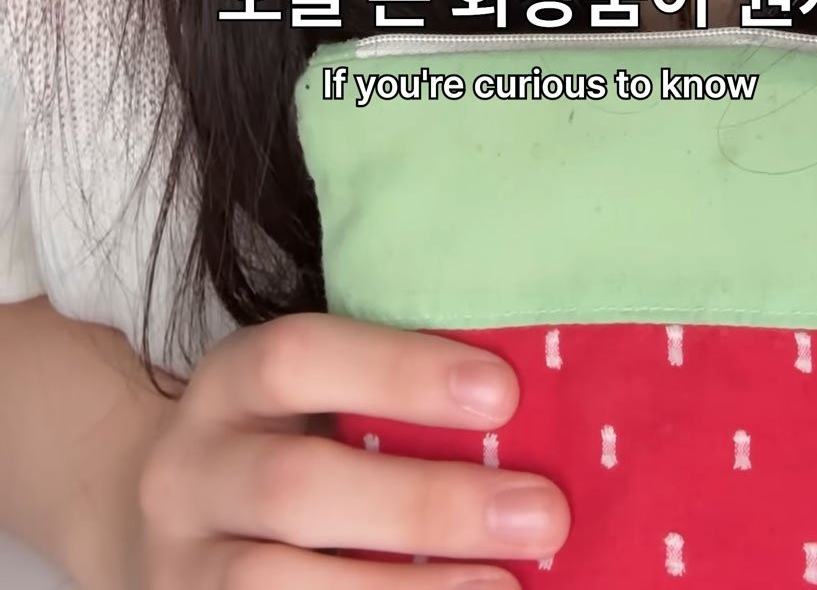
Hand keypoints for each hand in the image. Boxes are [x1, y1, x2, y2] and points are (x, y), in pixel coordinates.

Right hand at [132, 312, 569, 587]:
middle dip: (424, 505)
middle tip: (541, 514)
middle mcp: (188, 475)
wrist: (166, 526)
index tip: (504, 392)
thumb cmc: (282, 445)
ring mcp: (182, 570)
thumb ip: (388, 403)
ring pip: (275, 588)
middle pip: (296, 488)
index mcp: (226, 385)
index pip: (296, 359)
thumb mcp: (310, 401)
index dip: (397, 372)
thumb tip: (530, 421)